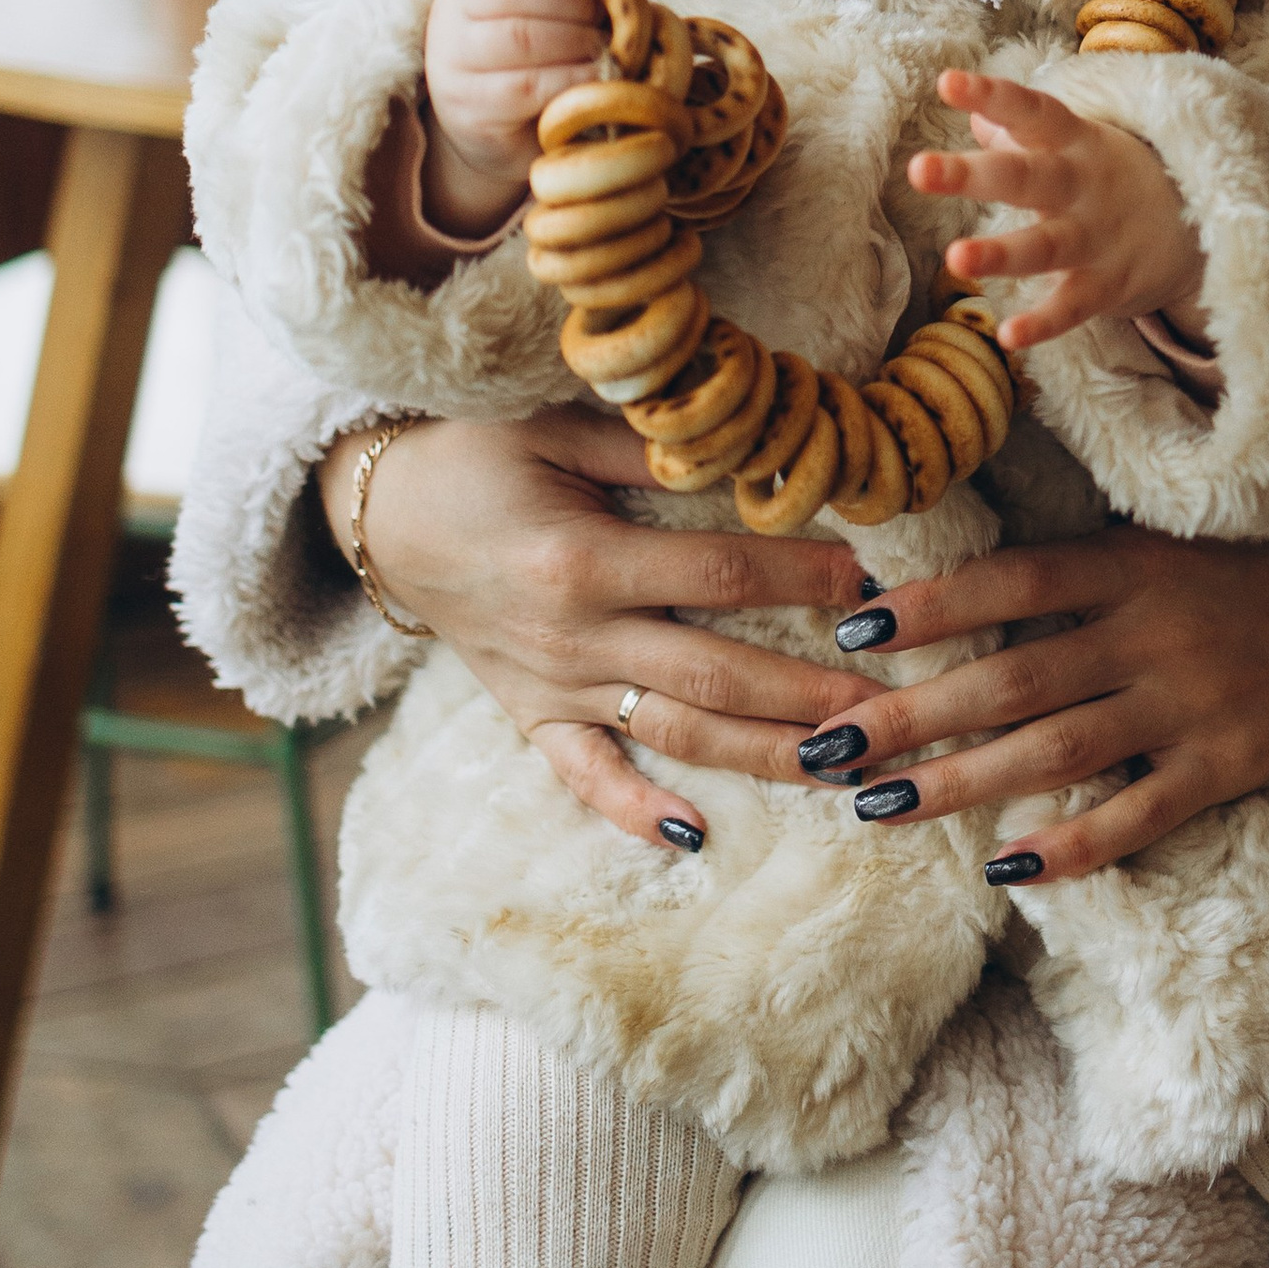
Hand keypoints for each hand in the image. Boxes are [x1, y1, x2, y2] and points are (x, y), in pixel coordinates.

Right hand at [325, 407, 883, 849]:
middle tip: (891, 707)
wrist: (377, 514)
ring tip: (842, 769)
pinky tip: (695, 839)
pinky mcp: (531, 716)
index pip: (718, 573)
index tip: (868, 577)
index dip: (797, 574)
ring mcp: (553, 687)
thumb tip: (751, 452)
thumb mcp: (555, 428)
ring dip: (760, 755)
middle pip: (714, 672)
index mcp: (583, 562)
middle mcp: (573, 637)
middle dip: (808, 692)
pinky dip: (632, 812)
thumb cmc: (472, 455)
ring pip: (673, 732)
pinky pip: (584, 777)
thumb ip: (650, 452)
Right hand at [421, 0, 613, 235]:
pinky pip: (526, 87)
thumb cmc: (527, 57)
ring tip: (606, 49)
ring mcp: (454, 62)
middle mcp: (453, 12)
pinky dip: (571, 79)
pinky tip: (596, 79)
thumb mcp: (545, 11)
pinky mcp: (470, 109)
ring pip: (519, 37)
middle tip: (607, 17)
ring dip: (576, 40)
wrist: (485, 127)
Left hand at [811, 523, 1268, 880]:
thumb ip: (1081, 572)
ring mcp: (1192, 701)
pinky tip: (1009, 868)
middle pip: (1014, 677)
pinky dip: (1074, 842)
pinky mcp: (1228, 764)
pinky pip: (1139, 812)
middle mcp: (1154, 630)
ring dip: (960, 782)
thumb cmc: (1257, 576)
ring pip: (1058, 748)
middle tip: (825, 747)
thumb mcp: (1169, 546)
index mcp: (1134, 564)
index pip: (1014, 581)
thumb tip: (963, 597)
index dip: (934, 604)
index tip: (853, 627)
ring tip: (879, 806)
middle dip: (910, 715)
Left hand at [909, 69, 1204, 352]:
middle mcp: (1083, 186)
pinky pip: (1073, 307)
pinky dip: (1044, 323)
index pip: (1031, 112)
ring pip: (1045, 247)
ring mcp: (1097, 238)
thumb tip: (975, 118)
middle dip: (973, 175)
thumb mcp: (1080, 143)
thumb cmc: (1118, 176)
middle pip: (1026, 178)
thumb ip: (1024, 132)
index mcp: (1074, 143)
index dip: (992, 96)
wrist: (1205, 224)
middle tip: (919, 169)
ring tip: (955, 257)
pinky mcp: (1109, 286)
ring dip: (1001, 253)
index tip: (948, 82)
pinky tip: (1008, 336)